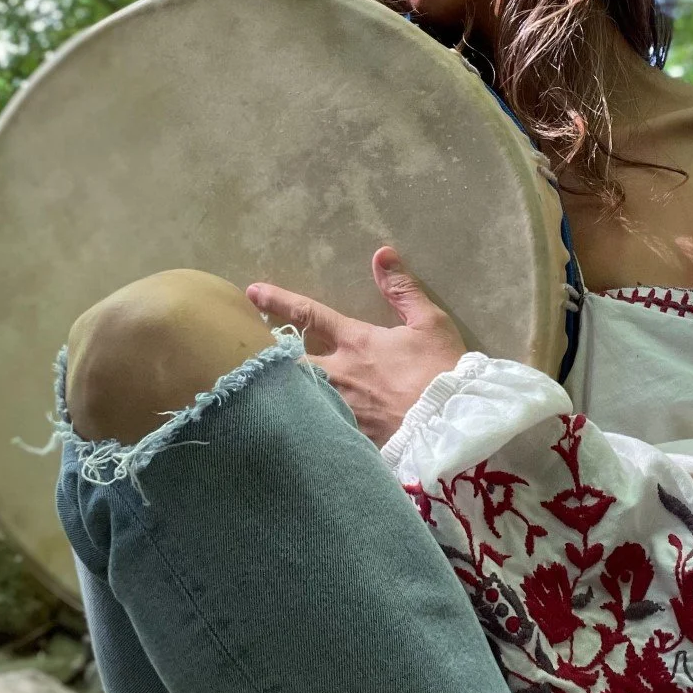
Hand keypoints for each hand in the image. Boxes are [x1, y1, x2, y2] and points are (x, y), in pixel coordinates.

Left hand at [245, 247, 468, 448]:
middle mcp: (338, 375)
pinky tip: (288, 429)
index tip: (251, 293)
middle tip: (241, 354)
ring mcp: (339, 409)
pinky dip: (300, 423)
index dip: (279, 301)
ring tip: (255, 391)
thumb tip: (382, 254)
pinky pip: (315, 428)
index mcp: (356, 343)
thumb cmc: (442, 371)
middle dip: (263, 357)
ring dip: (276, 390)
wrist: (451, 426)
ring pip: (295, 396)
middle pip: (288, 363)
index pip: (310, 315)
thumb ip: (403, 290)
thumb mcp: (430, 323)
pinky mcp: (347, 438)